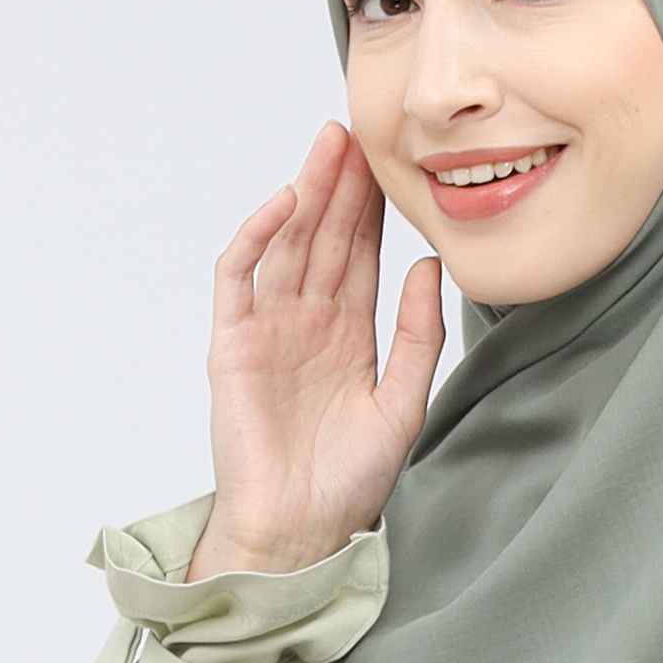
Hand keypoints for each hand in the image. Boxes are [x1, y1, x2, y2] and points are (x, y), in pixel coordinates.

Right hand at [194, 127, 443, 572]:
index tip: (392, 160)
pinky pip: (239, 276)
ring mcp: (266, 328)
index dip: (372, 207)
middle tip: (358, 130)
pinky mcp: (231, 343)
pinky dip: (256, 236)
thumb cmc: (347, 484)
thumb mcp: (403, 404)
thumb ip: (419, 336)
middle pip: (323, 237)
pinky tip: (286, 203)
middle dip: (340, 184)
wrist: (298, 532)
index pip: (360, 254)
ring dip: (306, 194)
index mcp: (348, 334)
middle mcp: (306, 322)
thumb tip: (431, 266)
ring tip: (329, 145)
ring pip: (286, 244)